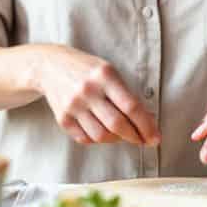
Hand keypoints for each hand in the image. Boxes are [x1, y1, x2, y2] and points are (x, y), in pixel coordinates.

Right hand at [31, 44, 160, 146]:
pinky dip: (98, 140)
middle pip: (117, 124)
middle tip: (143, 141)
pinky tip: (103, 132)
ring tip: (122, 134)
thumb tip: (149, 121)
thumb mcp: (109, 73)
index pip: (131, 106)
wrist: (50, 66)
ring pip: (101, 136)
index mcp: (105, 75)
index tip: (155, 138)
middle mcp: (88, 90)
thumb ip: (127, 95)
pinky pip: (85, 139)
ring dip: (117, 139)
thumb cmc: (88, 70)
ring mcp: (73, 105)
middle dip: (134, 137)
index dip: (146, 125)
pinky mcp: (62, 118)